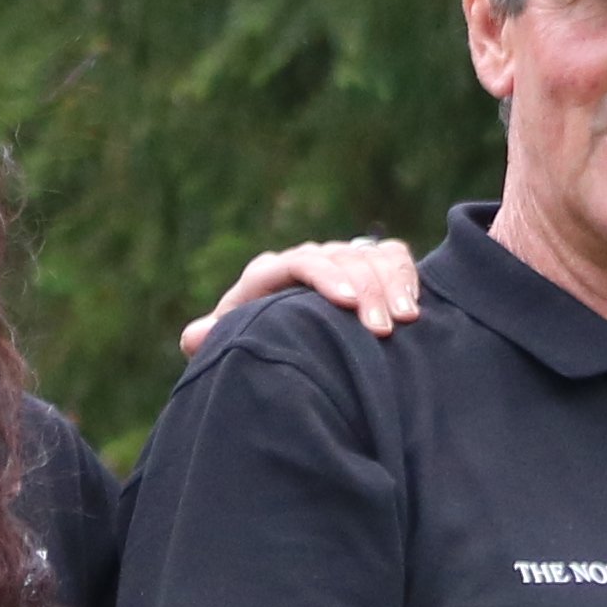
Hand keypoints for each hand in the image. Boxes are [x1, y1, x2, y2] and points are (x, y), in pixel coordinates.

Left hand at [185, 236, 422, 355]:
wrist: (287, 345)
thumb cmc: (258, 350)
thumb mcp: (236, 346)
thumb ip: (218, 340)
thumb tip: (192, 338)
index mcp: (269, 276)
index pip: (297, 263)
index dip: (323, 277)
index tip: (347, 304)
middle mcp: (306, 261)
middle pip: (340, 258)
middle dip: (366, 290)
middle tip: (382, 331)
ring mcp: (340, 261)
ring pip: (369, 257)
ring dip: (391, 287)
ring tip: (406, 323)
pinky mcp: (369, 267)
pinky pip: (392, 258)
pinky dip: (405, 277)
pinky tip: (414, 309)